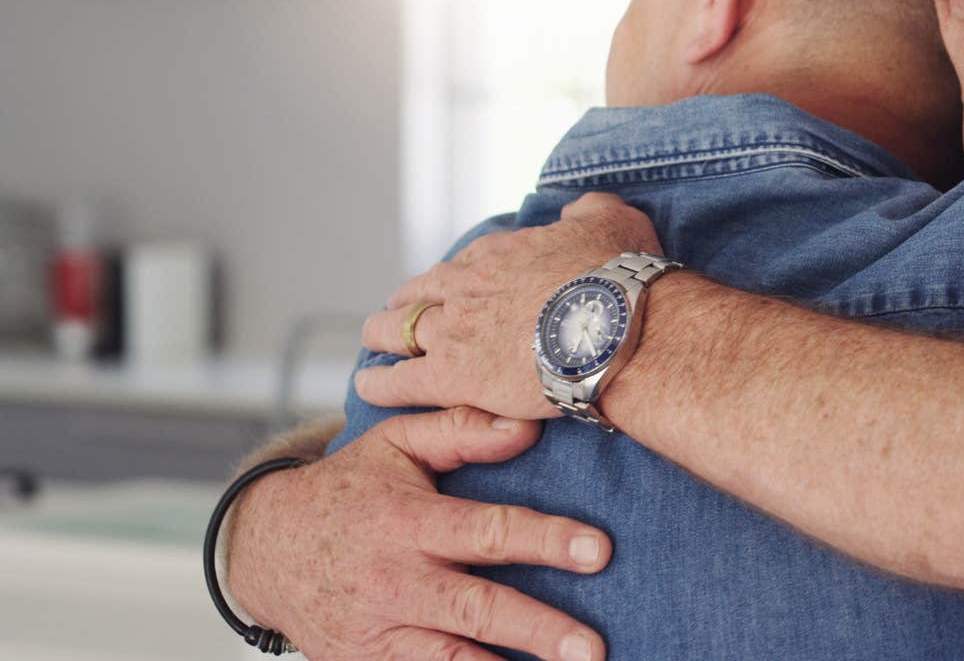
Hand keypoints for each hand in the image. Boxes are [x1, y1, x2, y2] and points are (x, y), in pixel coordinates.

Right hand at [225, 407, 611, 660]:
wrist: (262, 546)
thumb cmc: (346, 489)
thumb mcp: (394, 443)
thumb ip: (460, 431)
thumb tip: (528, 426)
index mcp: (409, 523)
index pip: (487, 532)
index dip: (545, 541)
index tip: (599, 551)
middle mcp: (396, 581)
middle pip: (476, 609)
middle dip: (538, 630)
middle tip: (592, 648)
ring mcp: (378, 631)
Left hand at [358, 194, 662, 418]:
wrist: (616, 326)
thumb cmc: (619, 277)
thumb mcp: (613, 220)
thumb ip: (590, 210)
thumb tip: (578, 212)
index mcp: (500, 253)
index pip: (462, 265)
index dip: (456, 279)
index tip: (454, 290)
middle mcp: (467, 287)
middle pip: (417, 293)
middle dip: (406, 303)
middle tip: (402, 315)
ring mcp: (454, 331)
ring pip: (396, 331)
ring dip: (384, 336)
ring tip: (378, 345)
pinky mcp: (452, 376)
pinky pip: (397, 381)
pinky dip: (378, 382)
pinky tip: (368, 386)